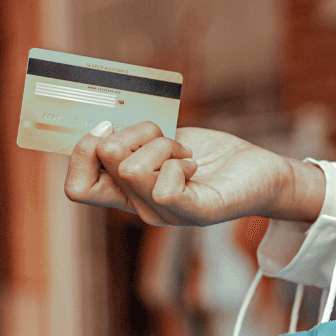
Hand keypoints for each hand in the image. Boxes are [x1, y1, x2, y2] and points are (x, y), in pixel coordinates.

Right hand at [64, 122, 325, 226]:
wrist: (258, 171)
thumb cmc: (208, 155)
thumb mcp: (159, 142)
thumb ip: (130, 139)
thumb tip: (100, 122)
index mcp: (127, 193)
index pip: (76, 189)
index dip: (81, 152)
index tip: (109, 128)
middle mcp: (143, 208)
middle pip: (107, 160)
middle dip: (133, 131)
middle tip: (165, 139)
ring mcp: (168, 214)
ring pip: (132, 168)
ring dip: (161, 144)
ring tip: (186, 153)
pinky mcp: (198, 212)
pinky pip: (165, 188)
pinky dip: (178, 163)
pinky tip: (194, 165)